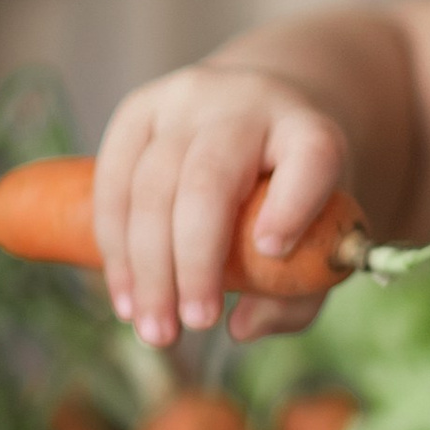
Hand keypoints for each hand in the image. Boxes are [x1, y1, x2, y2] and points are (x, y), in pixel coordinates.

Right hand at [93, 62, 352, 347]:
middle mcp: (249, 104)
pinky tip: (126, 295)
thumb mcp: (316, 236)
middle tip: (195, 326)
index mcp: (311, 131)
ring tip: (154, 328)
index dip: (292, 204)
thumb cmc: (293, 191)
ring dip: (146, 267)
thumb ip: (296, 291)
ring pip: (151, 184)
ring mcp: (187, 101)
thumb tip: (241, 328)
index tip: (274, 251)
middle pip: (210, 181)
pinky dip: (114, 246)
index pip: (311, 157)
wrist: (262, 109)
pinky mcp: (139, 109)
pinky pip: (113, 180)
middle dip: (194, 262)